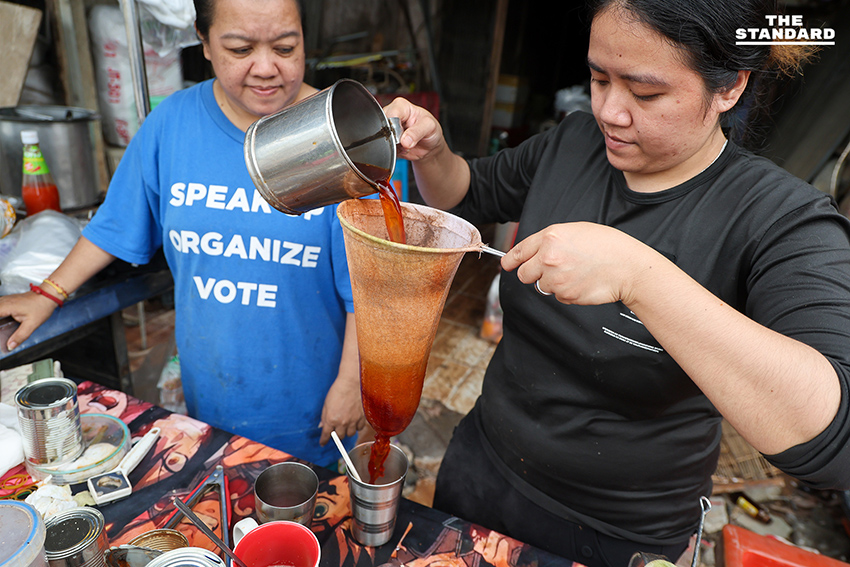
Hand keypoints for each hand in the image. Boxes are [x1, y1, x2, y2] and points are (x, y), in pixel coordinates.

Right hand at [0, 290, 57, 350]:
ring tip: (1, 327)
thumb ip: (20, 336)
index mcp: (7, 306)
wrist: (47, 296)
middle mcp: (4, 301)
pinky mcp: (8, 300)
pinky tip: (1, 320)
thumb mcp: (32, 324)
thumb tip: (10, 346)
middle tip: (0, 330)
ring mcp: (5, 300)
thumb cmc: (41, 307)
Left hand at [318, 372, 366, 445]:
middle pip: (339, 436)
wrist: (351, 383)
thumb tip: (322, 425)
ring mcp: (353, 420)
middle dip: (337, 434)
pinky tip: (354, 421)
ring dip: (347, 431)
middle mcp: (342, 422)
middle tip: (336, 429)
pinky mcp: (361, 417)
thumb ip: (324, 416)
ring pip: (350, 434)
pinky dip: (356, 427)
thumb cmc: (338, 391)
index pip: (326, 435)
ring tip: (346, 425)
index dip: (324, 440)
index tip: (323, 443)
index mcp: (331, 419)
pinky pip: (359, 428)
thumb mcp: (326, 404)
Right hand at [383, 97, 445, 161]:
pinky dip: (395, 152)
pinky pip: (385, 149)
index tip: (405, 133)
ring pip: (383, 139)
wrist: (430, 145)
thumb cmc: (430, 129)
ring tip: (407, 145)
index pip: (391, 114)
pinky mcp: (387, 141)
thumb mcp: (429, 126)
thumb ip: (417, 132)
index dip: (396, 127)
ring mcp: (388, 129)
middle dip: (395, 138)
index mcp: (400, 106)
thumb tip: (404, 141)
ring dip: (396, 147)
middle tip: (407, 140)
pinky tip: (403, 149)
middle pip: (384, 127)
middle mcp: (391, 115)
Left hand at [501, 222, 663, 305]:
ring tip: (575, 272)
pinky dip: (567, 292)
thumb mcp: (576, 231)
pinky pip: (558, 296)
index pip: (518, 252)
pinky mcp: (565, 295)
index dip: (510, 261)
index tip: (507, 265)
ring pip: (542, 286)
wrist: (628, 267)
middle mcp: (549, 258)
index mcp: (550, 237)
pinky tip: (582, 281)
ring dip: (553, 283)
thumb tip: (533, 253)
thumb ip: (550, 241)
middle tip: (551, 270)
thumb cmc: (607, 246)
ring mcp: (556, 278)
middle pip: (524, 274)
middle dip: (533, 274)